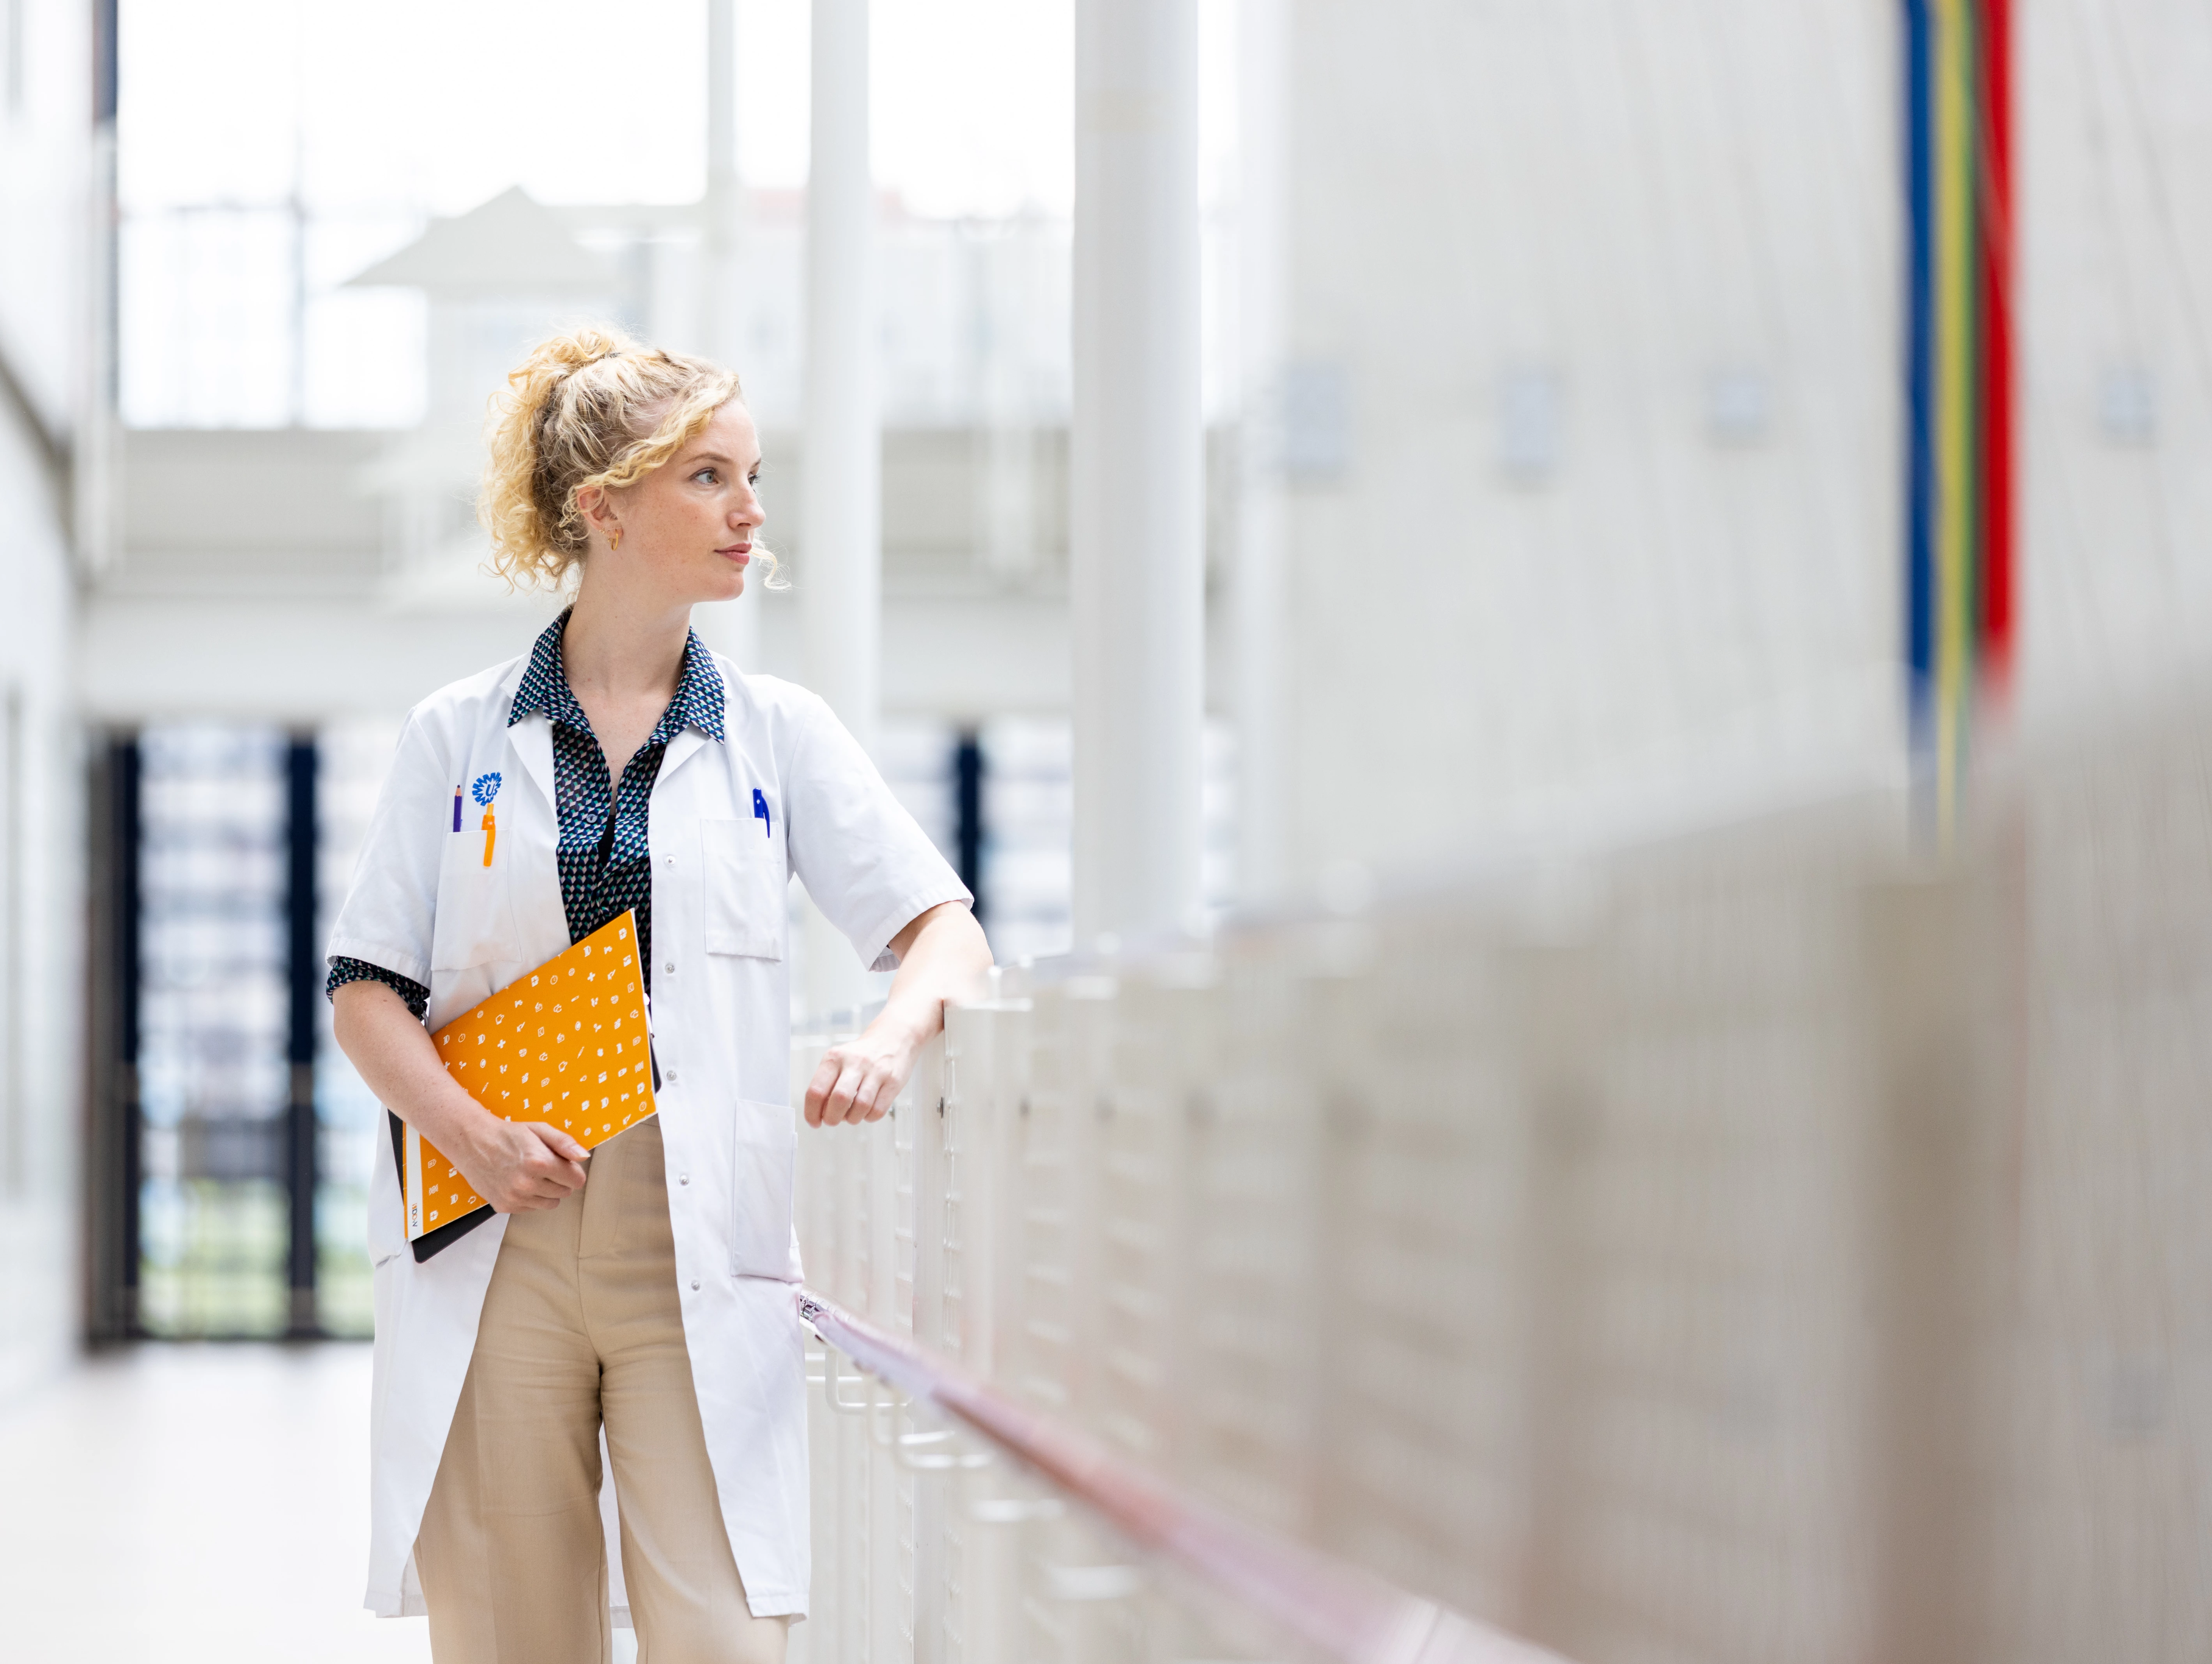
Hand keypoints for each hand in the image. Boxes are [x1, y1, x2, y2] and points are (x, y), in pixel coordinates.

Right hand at [457, 1116, 589, 1212]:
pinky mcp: (504, 1206)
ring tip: (532, 1174)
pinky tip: (519, 1182)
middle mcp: (527, 1184)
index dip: (573, 1170)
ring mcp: (515, 1197)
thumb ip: (565, 1143)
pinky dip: (530, 1198)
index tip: (564, 1163)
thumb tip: (584, 1156)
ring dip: (547, 1191)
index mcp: (540, 1162)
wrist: (472, 1142)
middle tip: (544, 1166)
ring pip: (550, 1204)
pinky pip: (531, 1208)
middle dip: (560, 1179)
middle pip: (565, 1192)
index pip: (576, 1180)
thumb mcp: (539, 1129)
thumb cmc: (507, 1134)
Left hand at [804, 1022, 922, 1127]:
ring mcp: (876, 1071)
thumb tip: (819, 1113)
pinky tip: (867, 1111)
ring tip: (852, 1115)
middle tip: (832, 1121)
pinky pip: (878, 1110)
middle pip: (839, 1099)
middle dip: (832, 1118)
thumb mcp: (838, 1060)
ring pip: (861, 1107)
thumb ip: (827, 1084)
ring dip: (852, 1119)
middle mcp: (855, 1062)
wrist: (893, 1038)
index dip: (812, 1112)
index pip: (816, 1090)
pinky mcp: (893, 1081)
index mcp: (835, 1058)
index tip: (814, 1122)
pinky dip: (869, 1117)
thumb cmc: (861, 1055)